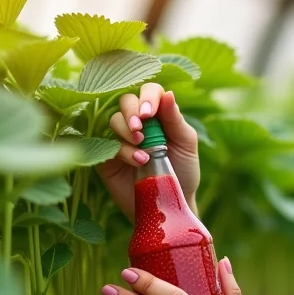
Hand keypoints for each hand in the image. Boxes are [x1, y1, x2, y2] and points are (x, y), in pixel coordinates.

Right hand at [96, 83, 200, 221]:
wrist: (170, 203)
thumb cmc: (183, 170)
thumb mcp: (186, 143)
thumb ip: (175, 119)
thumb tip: (168, 93)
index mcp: (158, 113)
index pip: (149, 91)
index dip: (147, 97)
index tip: (149, 113)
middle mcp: (138, 121)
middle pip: (126, 100)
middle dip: (132, 111)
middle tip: (141, 128)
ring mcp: (120, 138)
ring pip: (114, 119)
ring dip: (127, 131)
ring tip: (144, 151)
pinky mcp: (107, 156)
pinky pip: (107, 144)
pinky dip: (123, 151)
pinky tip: (139, 161)